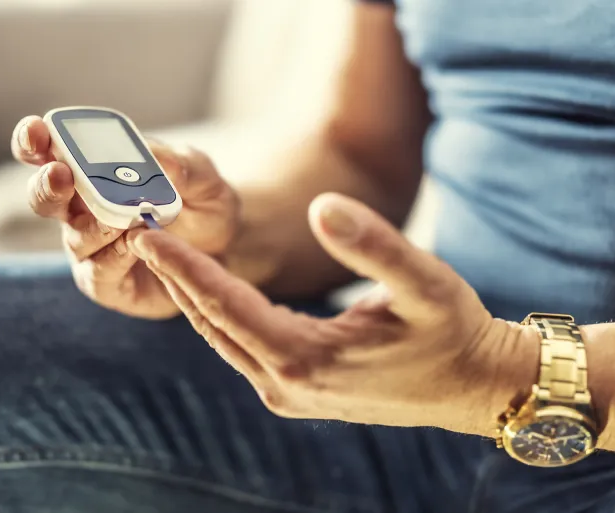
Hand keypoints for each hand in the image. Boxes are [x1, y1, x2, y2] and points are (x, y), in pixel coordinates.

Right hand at [11, 115, 239, 318]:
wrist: (226, 252)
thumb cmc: (203, 205)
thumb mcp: (203, 178)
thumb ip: (181, 165)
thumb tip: (155, 158)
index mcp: (93, 171)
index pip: (48, 152)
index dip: (34, 140)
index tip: (36, 130)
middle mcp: (82, 209)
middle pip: (43, 196)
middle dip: (46, 185)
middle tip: (61, 174)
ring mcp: (90, 248)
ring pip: (74, 237)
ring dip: (94, 226)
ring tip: (123, 219)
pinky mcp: (106, 283)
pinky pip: (97, 272)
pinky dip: (112, 258)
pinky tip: (132, 248)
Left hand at [130, 193, 537, 434]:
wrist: (473, 386)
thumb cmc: (453, 332)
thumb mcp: (425, 282)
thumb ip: (374, 244)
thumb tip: (323, 206)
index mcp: (306, 360)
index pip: (226, 305)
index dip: (185, 266)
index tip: (146, 233)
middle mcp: (286, 385)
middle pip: (212, 323)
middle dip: (177, 277)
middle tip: (141, 231)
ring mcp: (288, 394)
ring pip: (223, 338)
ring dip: (194, 296)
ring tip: (166, 252)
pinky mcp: (296, 391)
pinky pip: (242, 347)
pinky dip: (220, 314)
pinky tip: (209, 285)